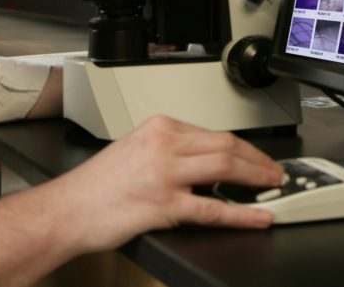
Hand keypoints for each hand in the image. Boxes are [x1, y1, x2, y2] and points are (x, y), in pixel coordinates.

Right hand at [54, 115, 283, 249]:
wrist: (67, 210)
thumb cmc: (96, 186)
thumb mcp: (135, 150)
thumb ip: (169, 151)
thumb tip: (204, 165)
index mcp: (159, 127)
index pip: (213, 133)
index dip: (243, 147)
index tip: (256, 157)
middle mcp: (164, 145)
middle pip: (226, 145)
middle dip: (257, 159)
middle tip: (275, 171)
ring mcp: (166, 174)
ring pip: (225, 167)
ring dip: (256, 178)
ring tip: (274, 187)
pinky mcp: (164, 205)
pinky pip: (213, 208)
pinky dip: (242, 213)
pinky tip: (258, 216)